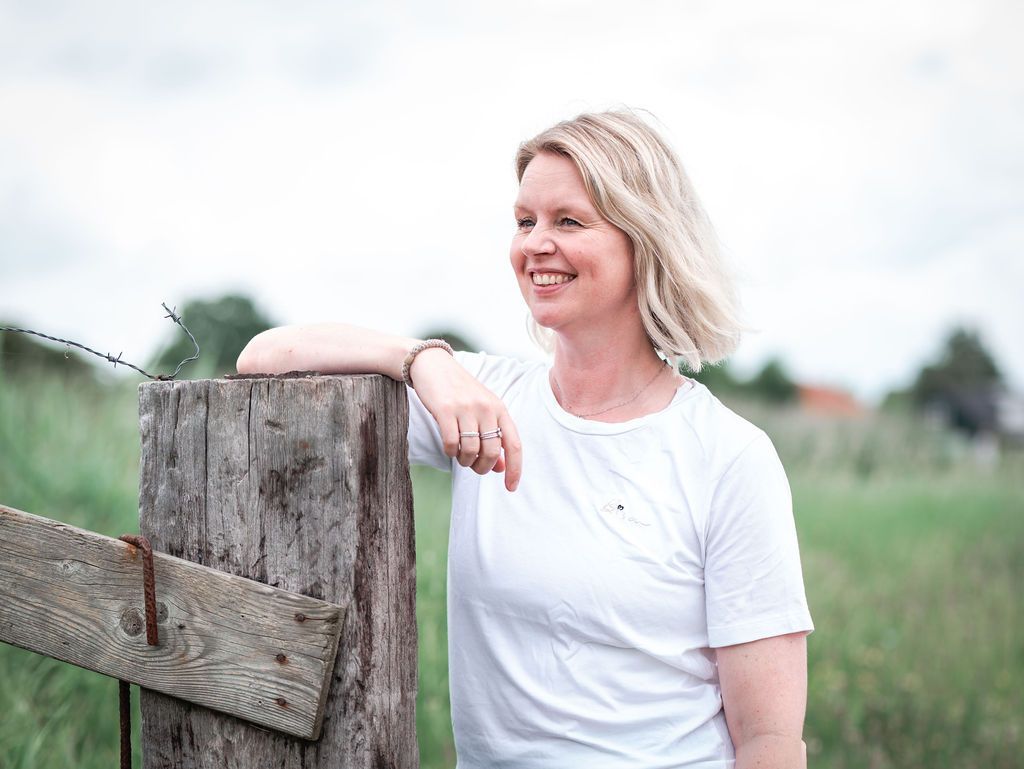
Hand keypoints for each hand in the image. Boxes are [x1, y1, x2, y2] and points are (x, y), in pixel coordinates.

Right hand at [409, 349, 522, 490]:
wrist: (433, 365)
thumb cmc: (459, 392)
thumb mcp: (482, 411)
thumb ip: (493, 437)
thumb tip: (500, 468)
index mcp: (499, 409)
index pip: (514, 444)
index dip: (515, 469)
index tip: (511, 488)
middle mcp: (486, 408)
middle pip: (491, 452)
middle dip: (483, 467)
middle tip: (474, 467)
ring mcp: (466, 408)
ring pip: (471, 450)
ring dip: (464, 460)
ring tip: (460, 456)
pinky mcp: (445, 409)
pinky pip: (450, 443)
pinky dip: (449, 451)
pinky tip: (448, 447)